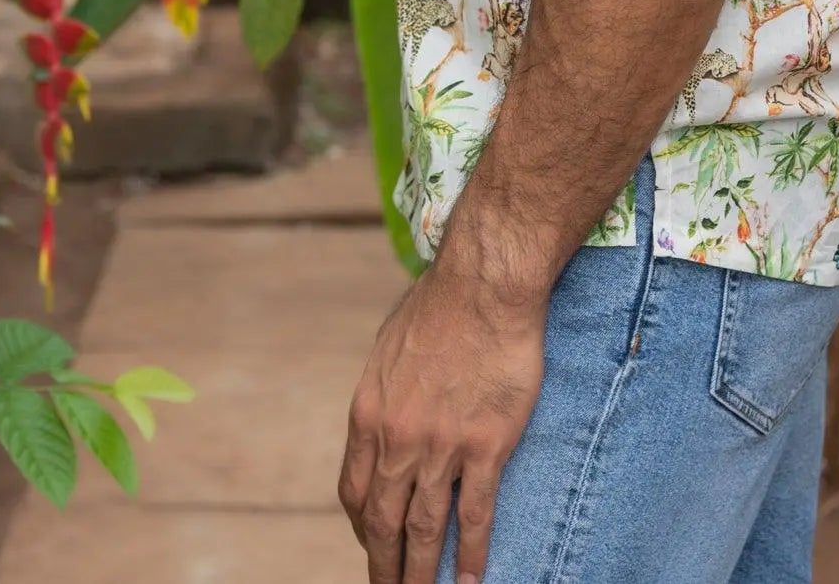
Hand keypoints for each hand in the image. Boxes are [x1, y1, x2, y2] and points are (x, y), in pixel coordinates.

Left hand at [337, 253, 546, 583]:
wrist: (485, 285)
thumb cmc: (440, 305)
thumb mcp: (389, 349)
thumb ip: (385, 393)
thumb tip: (387, 416)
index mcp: (368, 415)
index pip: (354, 492)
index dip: (362, 527)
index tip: (373, 542)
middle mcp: (396, 439)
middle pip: (384, 522)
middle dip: (385, 566)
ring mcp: (439, 447)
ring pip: (424, 528)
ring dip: (420, 573)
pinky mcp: (484, 446)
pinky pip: (472, 515)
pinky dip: (468, 555)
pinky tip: (468, 581)